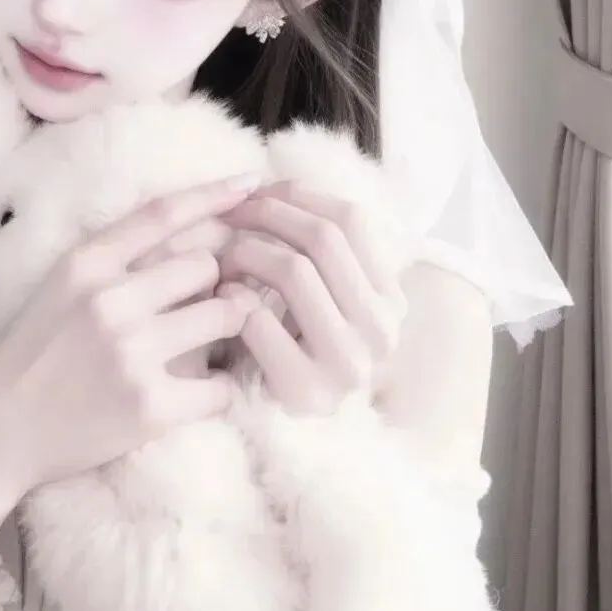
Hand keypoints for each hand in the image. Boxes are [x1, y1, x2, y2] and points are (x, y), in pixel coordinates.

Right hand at [0, 175, 257, 513]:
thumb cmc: (37, 351)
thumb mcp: (64, 285)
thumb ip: (121, 256)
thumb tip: (202, 233)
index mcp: (86, 263)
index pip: (164, 213)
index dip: (214, 194)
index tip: (252, 181)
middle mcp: (109, 299)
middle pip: (207, 264)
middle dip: (219, 280)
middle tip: (214, 300)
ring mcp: (130, 352)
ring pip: (225, 315)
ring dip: (229, 327)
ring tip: (213, 342)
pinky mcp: (149, 406)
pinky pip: (222, 385)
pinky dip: (221, 388)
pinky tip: (202, 391)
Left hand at [217, 182, 406, 413]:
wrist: (280, 430)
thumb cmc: (289, 346)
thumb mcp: (316, 292)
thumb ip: (311, 245)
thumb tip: (269, 181)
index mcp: (391, 298)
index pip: (351, 218)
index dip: (296, 196)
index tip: (253, 193)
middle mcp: (382, 331)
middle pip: (322, 237)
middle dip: (265, 216)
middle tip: (226, 217)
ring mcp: (351, 365)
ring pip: (293, 269)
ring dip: (246, 253)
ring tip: (221, 260)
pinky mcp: (308, 393)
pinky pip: (261, 319)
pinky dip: (232, 299)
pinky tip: (220, 303)